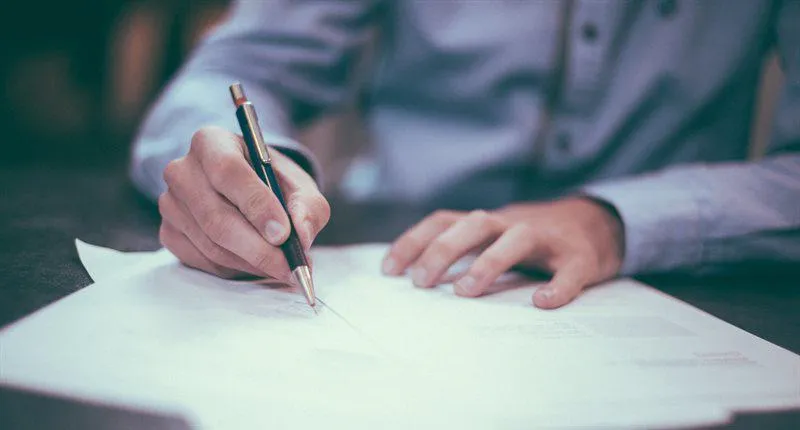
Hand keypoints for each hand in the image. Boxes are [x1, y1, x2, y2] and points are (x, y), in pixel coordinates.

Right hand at [158, 126, 329, 279]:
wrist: (247, 192)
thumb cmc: (273, 184)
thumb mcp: (299, 186)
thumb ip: (307, 206)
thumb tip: (302, 235)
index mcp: (211, 142)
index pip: (228, 171)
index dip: (256, 205)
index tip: (283, 233)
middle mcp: (182, 170)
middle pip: (216, 216)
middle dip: (258, 248)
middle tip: (289, 266)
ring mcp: (170, 203)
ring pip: (211, 244)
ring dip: (251, 262)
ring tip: (281, 266)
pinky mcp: (169, 233)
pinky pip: (203, 260)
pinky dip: (235, 269)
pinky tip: (256, 263)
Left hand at [382, 198, 623, 308]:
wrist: (597, 223)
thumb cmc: (531, 239)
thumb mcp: (493, 238)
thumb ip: (462, 250)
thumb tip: (414, 278)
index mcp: (487, 223)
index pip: (443, 221)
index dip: (414, 241)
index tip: (389, 270)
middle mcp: (513, 223)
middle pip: (474, 224)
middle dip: (443, 250)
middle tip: (421, 283)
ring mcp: (547, 238)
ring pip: (516, 239)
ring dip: (489, 262)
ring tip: (466, 292)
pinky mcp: (579, 257)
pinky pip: (569, 270)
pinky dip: (558, 286)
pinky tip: (543, 303)